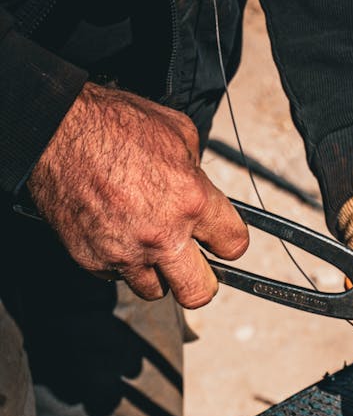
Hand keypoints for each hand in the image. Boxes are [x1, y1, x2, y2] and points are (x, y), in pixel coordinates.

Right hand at [27, 82, 248, 308]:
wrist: (55, 129)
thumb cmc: (115, 123)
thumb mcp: (178, 133)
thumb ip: (197, 172)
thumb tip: (202, 189)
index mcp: (191, 202)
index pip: (234, 246)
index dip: (229, 242)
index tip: (220, 239)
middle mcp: (162, 235)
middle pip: (199, 292)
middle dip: (201, 281)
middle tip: (193, 264)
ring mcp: (125, 253)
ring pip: (154, 290)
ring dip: (156, 273)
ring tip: (148, 246)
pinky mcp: (92, 260)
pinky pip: (116, 276)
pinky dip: (120, 262)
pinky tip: (116, 235)